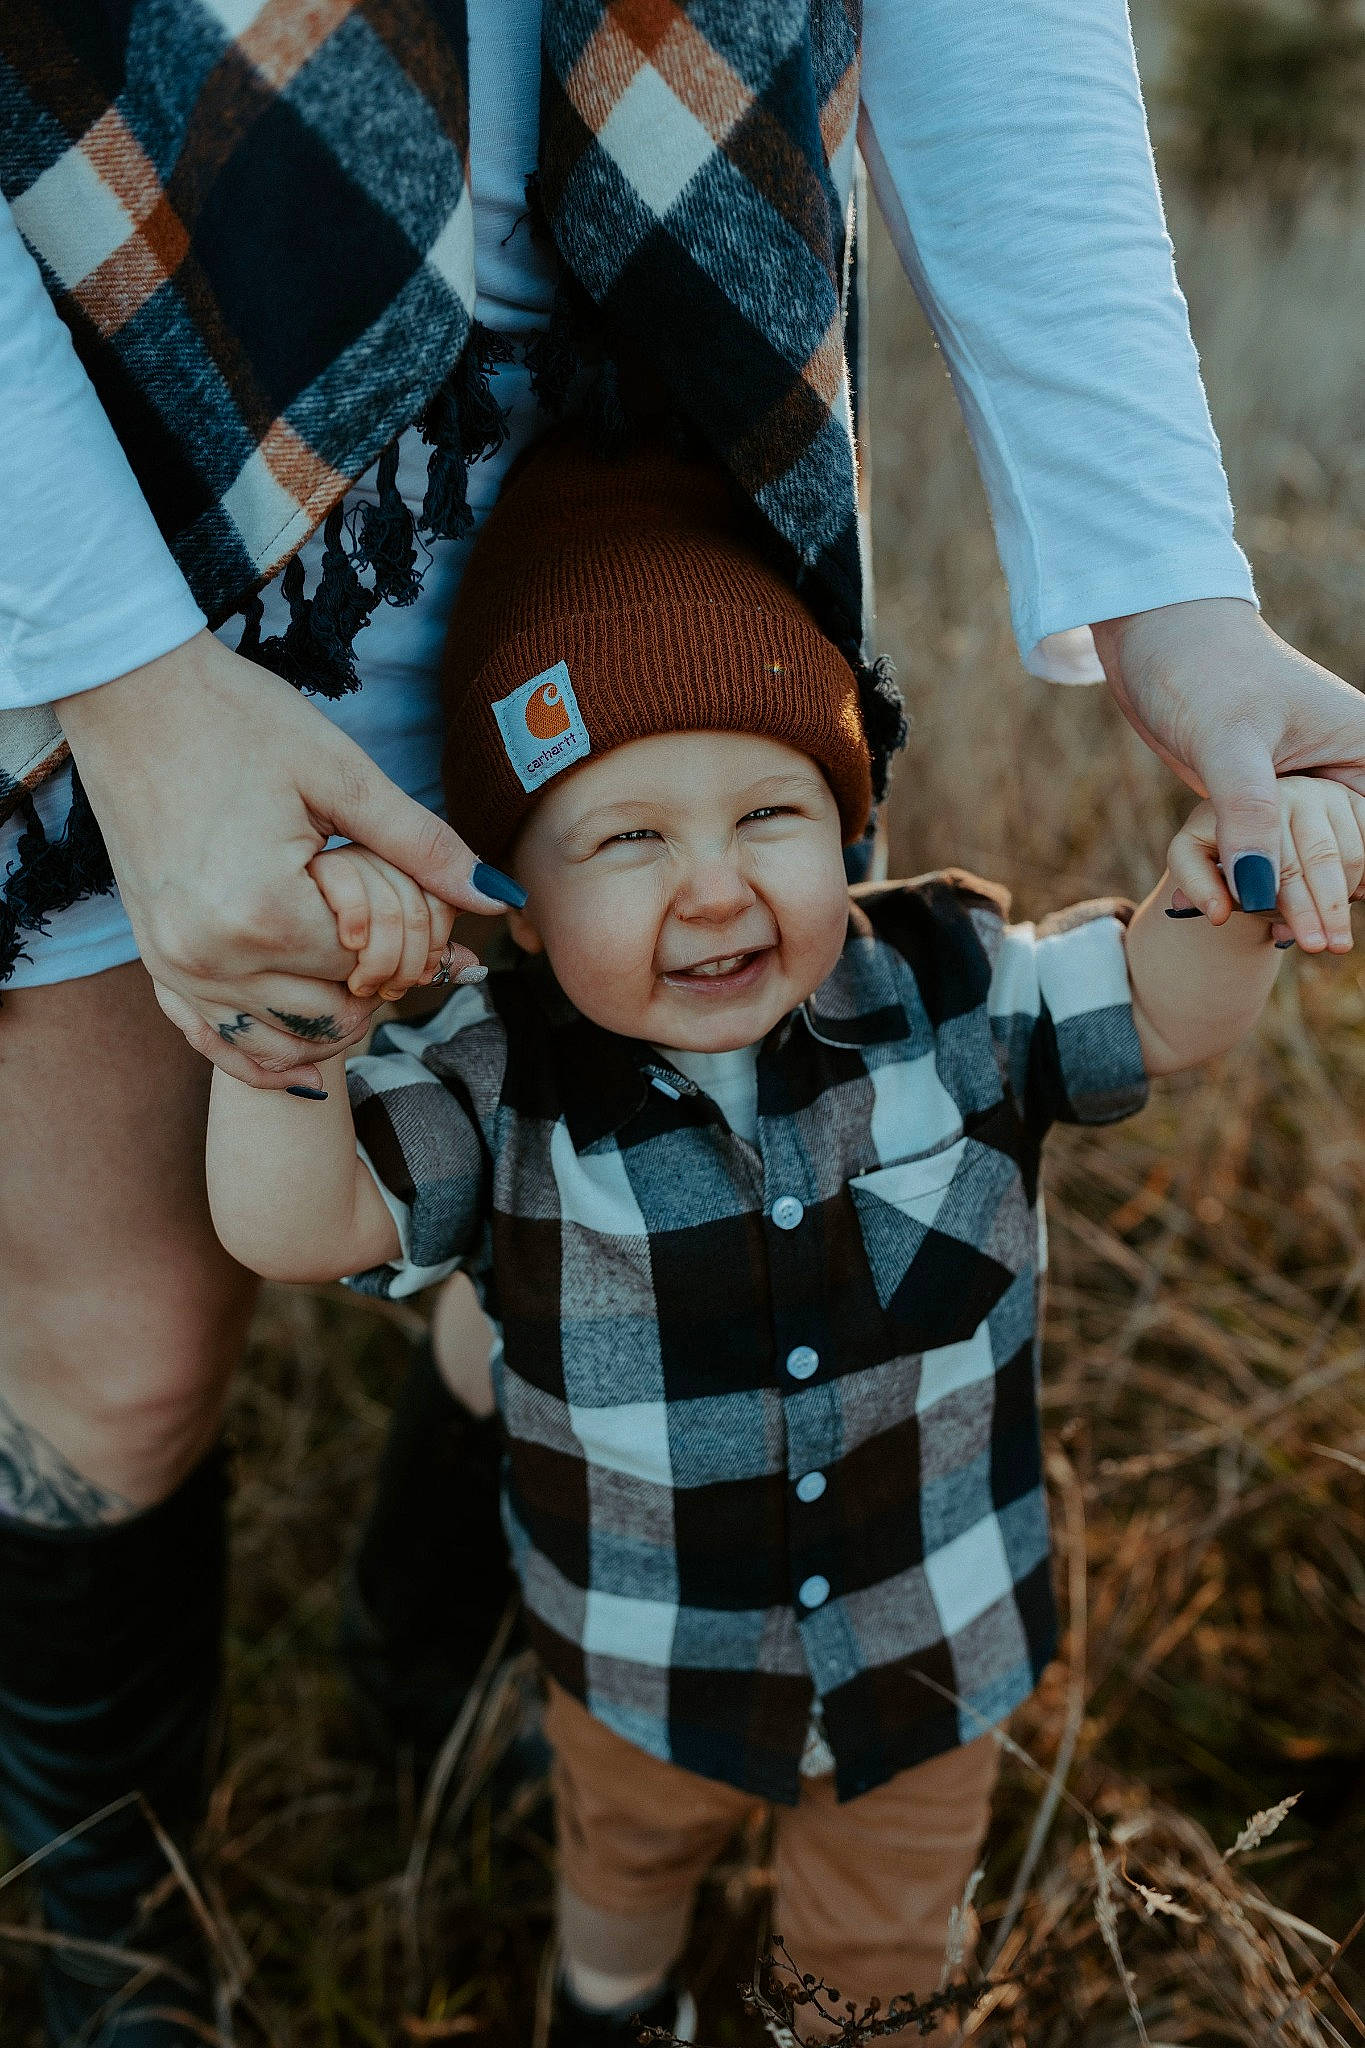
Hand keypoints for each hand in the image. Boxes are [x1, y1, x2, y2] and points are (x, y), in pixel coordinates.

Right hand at [58, 631, 511, 1087]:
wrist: (127, 689)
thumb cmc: (236, 717)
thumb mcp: (343, 776)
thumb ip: (423, 848)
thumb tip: (502, 898)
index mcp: (266, 914)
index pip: (371, 971)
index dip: (414, 948)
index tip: (428, 914)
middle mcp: (212, 958)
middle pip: (331, 1020)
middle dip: (376, 988)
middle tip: (396, 936)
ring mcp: (174, 965)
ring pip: (279, 1043)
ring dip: (329, 1021)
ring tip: (354, 964)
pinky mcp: (153, 958)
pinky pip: (213, 1040)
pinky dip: (263, 1049)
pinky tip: (304, 1043)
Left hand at [1093, 598, 1364, 915]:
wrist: (1153, 637)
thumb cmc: (1199, 669)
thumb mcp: (1227, 741)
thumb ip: (1247, 814)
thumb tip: (1257, 892)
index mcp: (1362, 749)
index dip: (1356, 880)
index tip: (1331, 928)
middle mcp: (1344, 769)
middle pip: (1350, 855)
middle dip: (1326, 899)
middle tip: (1307, 945)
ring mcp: (1305, 785)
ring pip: (1311, 859)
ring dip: (1293, 896)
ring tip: (1278, 936)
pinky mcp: (1265, 797)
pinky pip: (1273, 851)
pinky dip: (1260, 879)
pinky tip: (1238, 908)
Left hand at [1168, 776, 1364, 951]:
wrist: (1245, 815)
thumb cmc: (1215, 843)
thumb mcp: (1194, 854)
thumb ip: (1199, 882)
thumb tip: (1218, 915)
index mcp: (1250, 800)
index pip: (1276, 857)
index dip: (1288, 897)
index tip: (1293, 934)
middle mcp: (1295, 790)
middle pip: (1318, 859)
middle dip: (1322, 909)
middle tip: (1325, 947)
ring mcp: (1328, 794)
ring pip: (1351, 855)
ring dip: (1344, 897)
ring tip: (1334, 935)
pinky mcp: (1353, 801)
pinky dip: (1364, 875)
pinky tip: (1354, 899)